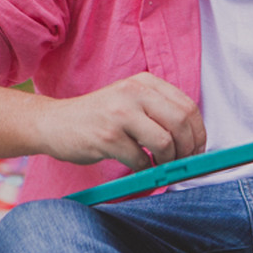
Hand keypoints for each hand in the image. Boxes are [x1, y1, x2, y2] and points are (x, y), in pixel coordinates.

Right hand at [32, 72, 206, 171]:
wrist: (54, 122)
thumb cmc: (99, 117)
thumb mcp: (130, 100)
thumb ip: (159, 109)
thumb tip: (193, 138)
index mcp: (145, 82)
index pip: (187, 106)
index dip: (198, 132)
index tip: (197, 149)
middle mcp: (134, 93)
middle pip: (180, 122)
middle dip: (188, 148)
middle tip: (183, 163)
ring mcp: (120, 114)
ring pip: (164, 142)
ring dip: (167, 161)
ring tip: (160, 166)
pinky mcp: (107, 137)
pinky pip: (140, 159)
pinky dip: (144, 170)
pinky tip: (139, 168)